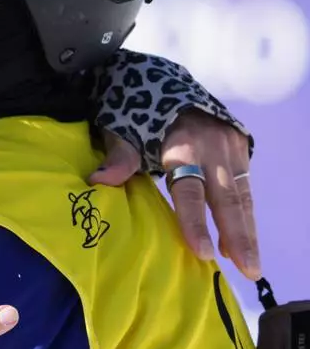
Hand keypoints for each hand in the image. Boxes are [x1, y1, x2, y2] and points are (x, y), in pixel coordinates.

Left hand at [89, 110, 258, 279]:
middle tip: (247, 270)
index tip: (202, 252)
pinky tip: (239, 242)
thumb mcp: (122, 129)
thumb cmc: (136, 111)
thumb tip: (99, 181)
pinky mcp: (240, 145)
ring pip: (241, 195)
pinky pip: (244, 186)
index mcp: (180, 144)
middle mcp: (211, 147)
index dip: (195, 221)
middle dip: (238, 235)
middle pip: (226, 198)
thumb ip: (118, 157)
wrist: (164, 79)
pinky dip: (244, 214)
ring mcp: (229, 145)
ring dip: (246, 230)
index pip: (189, 190)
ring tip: (249, 265)